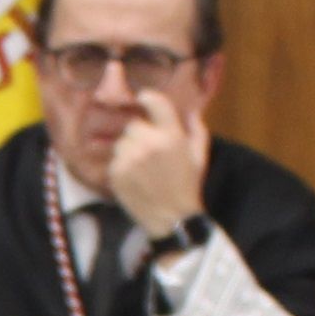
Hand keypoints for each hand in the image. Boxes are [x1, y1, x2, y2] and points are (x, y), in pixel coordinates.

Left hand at [107, 91, 210, 241]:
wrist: (172, 218)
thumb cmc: (188, 185)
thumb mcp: (199, 155)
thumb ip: (196, 129)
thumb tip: (191, 110)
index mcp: (172, 136)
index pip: (155, 103)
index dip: (147, 97)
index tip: (143, 98)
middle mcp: (149, 144)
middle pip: (133, 125)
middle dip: (140, 134)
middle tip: (150, 150)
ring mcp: (130, 158)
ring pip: (122, 142)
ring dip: (129, 149)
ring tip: (143, 166)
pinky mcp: (117, 173)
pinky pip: (115, 159)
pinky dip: (122, 165)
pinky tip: (135, 177)